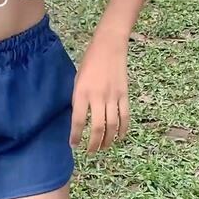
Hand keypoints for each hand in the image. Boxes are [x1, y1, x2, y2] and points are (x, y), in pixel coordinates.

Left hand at [69, 34, 129, 153]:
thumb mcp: (77, 79)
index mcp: (82, 92)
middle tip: (90, 152)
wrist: (109, 46)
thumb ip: (78, 99)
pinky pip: (125, 117)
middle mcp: (97, 97)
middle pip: (96, 128)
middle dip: (93, 143)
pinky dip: (123, 130)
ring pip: (112, 126)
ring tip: (103, 148)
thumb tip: (79, 118)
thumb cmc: (89, 62)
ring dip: (107, 140)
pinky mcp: (124, 95)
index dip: (75, 136)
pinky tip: (119, 138)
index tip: (73, 145)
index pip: (78, 120)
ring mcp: (113, 97)